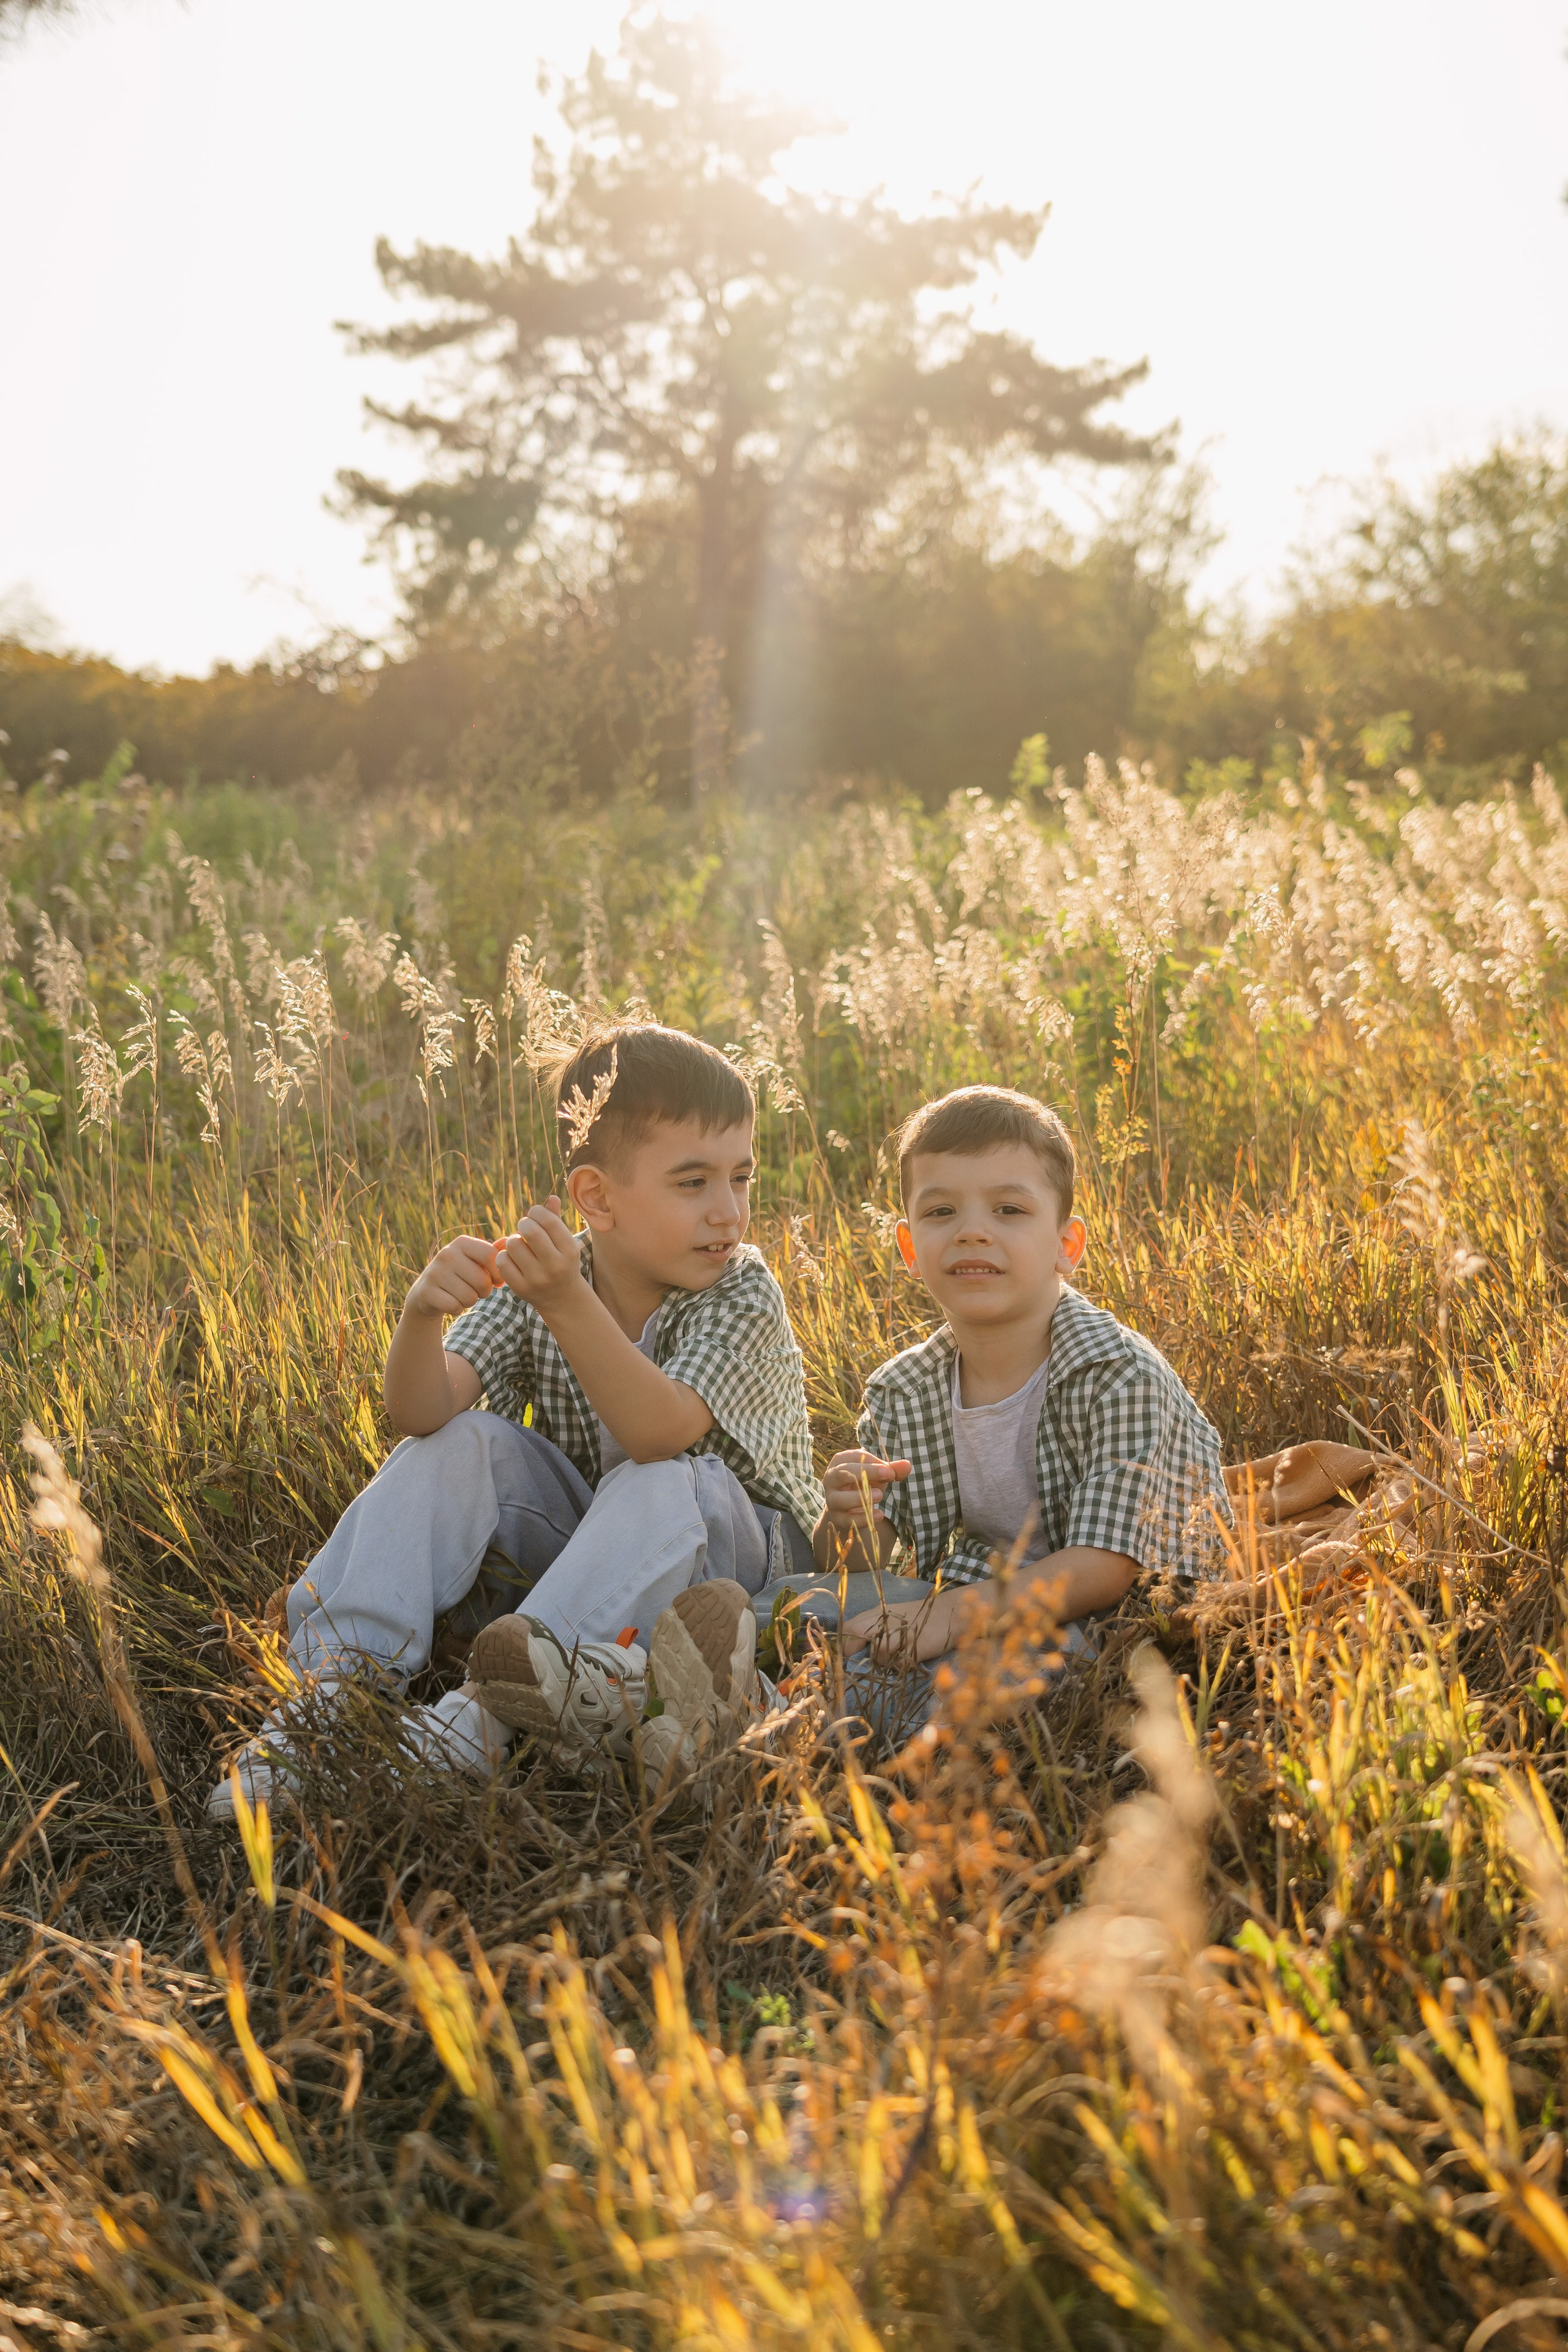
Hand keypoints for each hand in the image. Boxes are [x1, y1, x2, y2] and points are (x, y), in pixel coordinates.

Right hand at [404, 1235, 502, 1320]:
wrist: (428, 1291)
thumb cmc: (461, 1274)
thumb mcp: (476, 1261)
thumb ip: (493, 1253)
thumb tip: (508, 1241)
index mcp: (462, 1242)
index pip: (491, 1256)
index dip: (498, 1274)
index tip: (494, 1280)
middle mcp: (447, 1253)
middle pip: (482, 1281)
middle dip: (484, 1291)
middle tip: (474, 1289)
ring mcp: (435, 1272)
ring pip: (469, 1297)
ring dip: (470, 1301)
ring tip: (461, 1294)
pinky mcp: (426, 1291)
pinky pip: (455, 1307)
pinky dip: (457, 1308)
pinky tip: (449, 1301)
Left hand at [494, 1196, 585, 1317]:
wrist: (562, 1299)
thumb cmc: (562, 1262)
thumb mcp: (565, 1243)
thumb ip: (556, 1220)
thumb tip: (552, 1197)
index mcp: (570, 1250)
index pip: (548, 1220)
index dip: (536, 1212)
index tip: (534, 1216)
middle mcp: (555, 1265)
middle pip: (529, 1230)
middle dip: (523, 1223)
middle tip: (524, 1228)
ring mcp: (537, 1279)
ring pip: (513, 1244)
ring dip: (513, 1240)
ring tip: (520, 1246)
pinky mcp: (521, 1288)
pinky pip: (502, 1262)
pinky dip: (504, 1256)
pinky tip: (513, 1259)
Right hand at [822, 1448, 911, 1536]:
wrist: (849, 1508)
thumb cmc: (865, 1483)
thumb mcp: (878, 1474)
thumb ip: (892, 1469)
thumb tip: (907, 1465)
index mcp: (841, 1462)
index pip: (854, 1457)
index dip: (873, 1462)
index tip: (890, 1469)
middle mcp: (831, 1479)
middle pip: (843, 1473)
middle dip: (866, 1472)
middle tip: (888, 1475)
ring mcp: (832, 1499)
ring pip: (840, 1499)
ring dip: (861, 1497)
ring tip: (881, 1495)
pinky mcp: (837, 1518)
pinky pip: (847, 1519)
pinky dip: (863, 1519)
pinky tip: (880, 1515)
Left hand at [842, 1588, 960, 1662]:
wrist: (950, 1613)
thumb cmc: (921, 1616)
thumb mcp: (893, 1615)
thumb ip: (873, 1626)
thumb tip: (852, 1646)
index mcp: (877, 1612)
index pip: (849, 1627)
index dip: (844, 1643)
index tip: (844, 1655)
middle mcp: (884, 1621)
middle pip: (856, 1637)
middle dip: (855, 1651)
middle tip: (862, 1659)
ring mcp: (897, 1635)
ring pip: (878, 1657)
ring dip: (886, 1661)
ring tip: (901, 1652)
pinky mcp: (912, 1648)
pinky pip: (897, 1666)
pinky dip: (902, 1666)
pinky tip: (912, 1655)